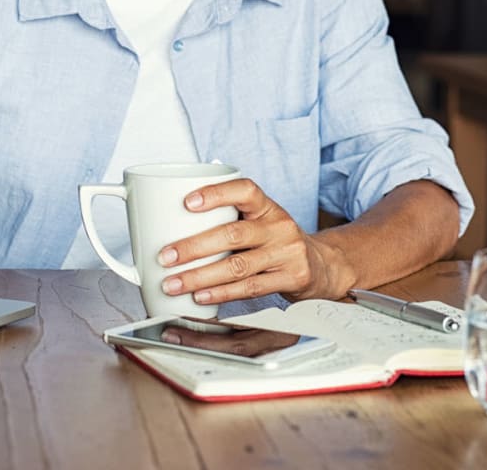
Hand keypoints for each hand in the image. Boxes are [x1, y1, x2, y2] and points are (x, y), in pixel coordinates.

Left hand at [157, 178, 352, 304]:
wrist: (320, 264)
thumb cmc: (274, 239)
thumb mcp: (258, 219)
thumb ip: (226, 216)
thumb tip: (172, 219)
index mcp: (266, 206)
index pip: (244, 190)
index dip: (216, 194)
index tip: (186, 202)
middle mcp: (278, 226)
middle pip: (233, 234)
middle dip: (194, 247)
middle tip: (165, 256)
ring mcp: (287, 253)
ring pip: (238, 265)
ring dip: (200, 276)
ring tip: (173, 283)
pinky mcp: (291, 278)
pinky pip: (250, 288)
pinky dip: (221, 294)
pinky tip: (200, 297)